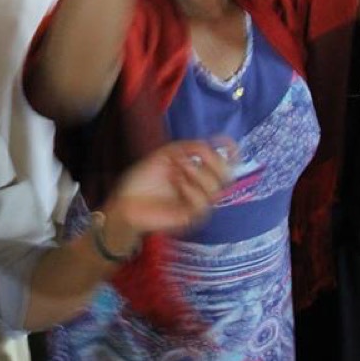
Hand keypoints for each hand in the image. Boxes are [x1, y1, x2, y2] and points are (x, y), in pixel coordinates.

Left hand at [100, 140, 232, 252]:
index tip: (229, 144)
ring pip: (216, 188)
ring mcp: (198, 202)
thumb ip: (188, 147)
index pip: (224, 163)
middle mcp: (200, 185)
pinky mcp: (191, 216)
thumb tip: (208, 144)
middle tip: (191, 157)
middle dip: (214, 162)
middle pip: (227, 175)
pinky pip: (202, 202)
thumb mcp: (165, 155)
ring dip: (198, 174)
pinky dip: (191, 189)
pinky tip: (177, 184)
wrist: (127, 201)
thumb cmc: (144, 178)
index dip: (232, 153)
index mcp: (197, 170)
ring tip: (177, 169)